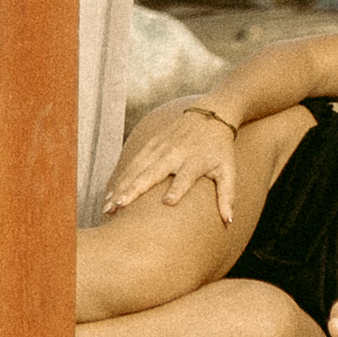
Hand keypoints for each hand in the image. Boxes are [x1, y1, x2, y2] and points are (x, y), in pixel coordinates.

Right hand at [102, 101, 238, 214]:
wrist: (211, 114)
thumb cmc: (220, 149)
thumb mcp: (228, 171)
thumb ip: (227, 196)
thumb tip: (228, 222)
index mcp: (195, 161)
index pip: (185, 177)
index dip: (178, 189)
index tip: (167, 203)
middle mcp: (175, 153)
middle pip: (152, 173)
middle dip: (134, 190)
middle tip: (119, 207)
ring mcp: (161, 147)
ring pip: (137, 169)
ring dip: (121, 187)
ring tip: (108, 206)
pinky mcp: (151, 143)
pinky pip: (133, 163)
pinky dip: (121, 178)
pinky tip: (111, 193)